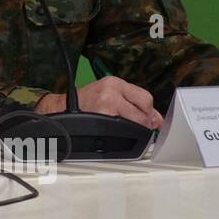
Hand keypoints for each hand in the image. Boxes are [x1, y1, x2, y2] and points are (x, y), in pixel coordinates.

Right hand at [34, 75, 163, 128]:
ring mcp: (107, 105)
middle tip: (134, 125)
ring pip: (137, 122)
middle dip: (144, 121)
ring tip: (121, 128)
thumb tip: (157, 119)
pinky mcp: (103, 119)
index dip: (148, 111)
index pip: (146, 98)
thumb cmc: (85, 103)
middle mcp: (111, 91)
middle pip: (144, 110)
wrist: (61, 110)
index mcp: (114, 83)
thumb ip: (134, 104)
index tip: (148, 118)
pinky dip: (124, 135)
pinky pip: (126, 131)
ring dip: (135, 129)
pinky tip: (114, 132)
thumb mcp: (109, 95)